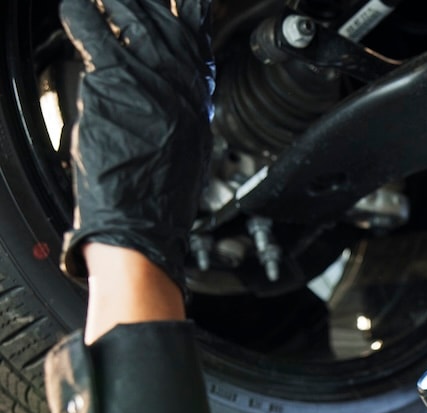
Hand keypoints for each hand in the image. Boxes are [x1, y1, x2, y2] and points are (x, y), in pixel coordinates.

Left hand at [59, 0, 214, 288]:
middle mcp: (178, 85)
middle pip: (167, 21)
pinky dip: (81, 14)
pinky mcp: (112, 83)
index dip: (189, 13)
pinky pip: (94, 33)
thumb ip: (184, 114)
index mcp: (197, 101)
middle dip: (149, 3)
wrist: (137, 225)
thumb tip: (181, 96)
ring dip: (115, 2)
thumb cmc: (156, 200)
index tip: (182, 4)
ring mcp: (147, 81)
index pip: (198, 40)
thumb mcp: (188, 150)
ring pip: (132, 18)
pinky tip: (76, 9)